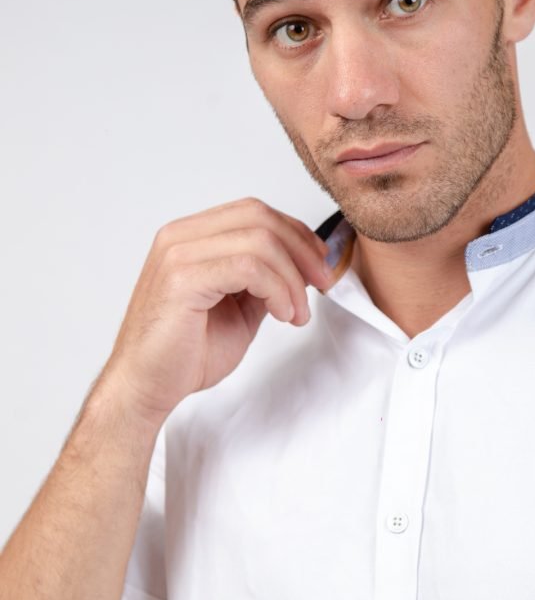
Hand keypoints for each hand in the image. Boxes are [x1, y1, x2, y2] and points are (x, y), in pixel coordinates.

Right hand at [99, 197, 333, 426]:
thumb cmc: (184, 353)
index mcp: (192, 237)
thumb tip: (301, 266)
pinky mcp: (180, 278)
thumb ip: (264, 281)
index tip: (320, 266)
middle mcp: (180, 236)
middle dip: (302, 250)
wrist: (146, 387)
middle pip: (260, 217)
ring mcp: (177, 253)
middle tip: (322, 284)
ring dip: (291, 279)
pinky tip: (282, 315)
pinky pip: (248, 267)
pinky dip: (277, 290)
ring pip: (260, 241)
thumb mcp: (239, 308)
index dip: (296, 234)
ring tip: (296, 313)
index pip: (254, 212)